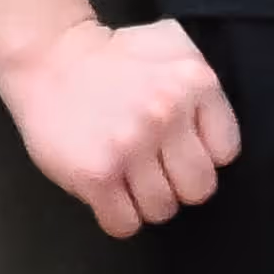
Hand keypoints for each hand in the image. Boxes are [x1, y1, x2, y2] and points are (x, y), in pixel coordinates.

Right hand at [0, 10, 237, 238]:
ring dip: (144, 201)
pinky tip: (107, 194)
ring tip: (126, 178)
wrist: (48, 57)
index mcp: (194, 83)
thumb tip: (215, 138)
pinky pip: (124, 224)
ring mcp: (130, 145)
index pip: (225, 153)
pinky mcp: (96, 173)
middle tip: (153, 169)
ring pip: (162, 210)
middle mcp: (167, 114)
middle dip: (177, 184)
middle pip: (198, 189)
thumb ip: (202, 88)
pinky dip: (117, 216)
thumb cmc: (113, 58)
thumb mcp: (171, 49)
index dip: (200, 154)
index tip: (177, 146)